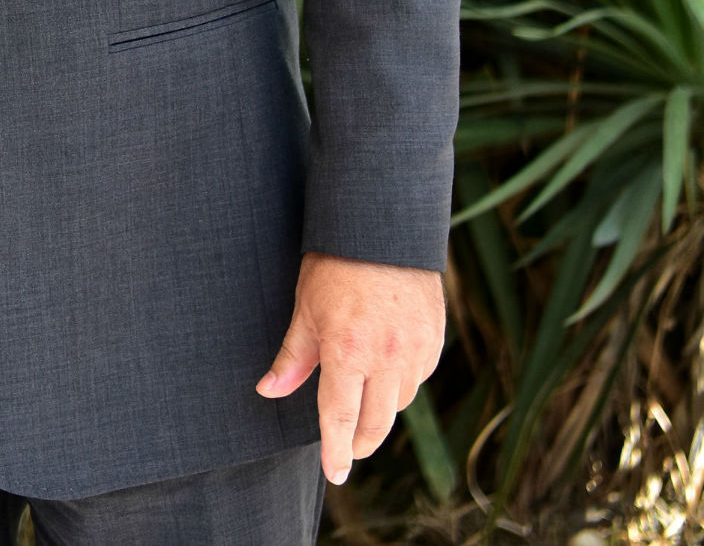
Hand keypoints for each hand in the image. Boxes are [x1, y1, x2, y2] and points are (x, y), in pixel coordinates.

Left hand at [255, 252, 444, 484]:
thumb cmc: (335, 265)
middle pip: (375, 423)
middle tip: (347, 449)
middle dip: (359, 442)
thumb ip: (293, 357)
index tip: (335, 474)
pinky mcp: (435, 340)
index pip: (340, 417)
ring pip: (399, 403)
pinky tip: (386, 368)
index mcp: (347, 350)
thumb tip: (269, 391)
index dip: (336, 451)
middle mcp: (386, 357)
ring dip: (381, 409)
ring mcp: (415, 350)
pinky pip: (418, 377)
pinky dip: (402, 382)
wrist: (383, 228)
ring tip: (363, 396)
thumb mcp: (305, 309)